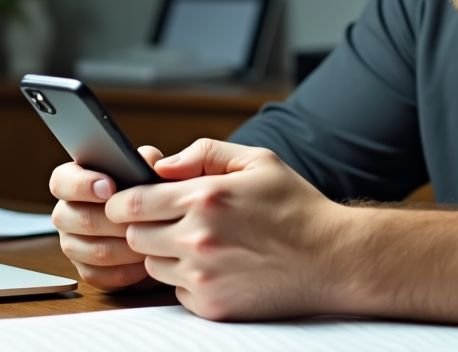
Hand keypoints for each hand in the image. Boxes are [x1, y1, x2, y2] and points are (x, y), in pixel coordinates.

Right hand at [49, 145, 163, 291]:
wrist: (177, 230)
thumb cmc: (164, 193)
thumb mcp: (160, 170)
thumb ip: (152, 160)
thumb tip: (150, 162)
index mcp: (79, 181)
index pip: (62, 180)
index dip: (81, 184)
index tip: (109, 187)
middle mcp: (70, 212)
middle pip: (69, 217)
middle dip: (107, 219)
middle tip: (137, 220)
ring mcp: (75, 243)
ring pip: (84, 248)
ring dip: (119, 245)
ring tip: (148, 241)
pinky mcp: (89, 270)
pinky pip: (96, 275)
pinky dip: (122, 270)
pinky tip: (144, 262)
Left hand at [104, 139, 348, 319]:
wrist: (332, 259)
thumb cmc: (296, 206)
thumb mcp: (257, 161)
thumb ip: (204, 152)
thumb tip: (163, 165)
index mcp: (205, 198)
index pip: (131, 202)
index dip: (125, 200)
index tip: (133, 200)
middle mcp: (198, 239)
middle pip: (134, 236)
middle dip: (144, 226)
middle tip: (169, 220)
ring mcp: (203, 276)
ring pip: (151, 265)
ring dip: (165, 253)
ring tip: (201, 242)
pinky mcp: (211, 305)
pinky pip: (176, 290)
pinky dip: (188, 279)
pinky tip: (218, 265)